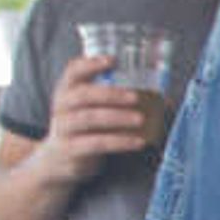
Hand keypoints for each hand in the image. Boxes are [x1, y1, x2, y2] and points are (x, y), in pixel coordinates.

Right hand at [38, 52, 154, 180]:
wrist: (57, 160)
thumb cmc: (83, 127)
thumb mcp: (89, 108)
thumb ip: (112, 97)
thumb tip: (162, 96)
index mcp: (67, 89)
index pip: (73, 70)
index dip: (91, 63)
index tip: (113, 60)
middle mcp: (62, 106)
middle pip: (83, 94)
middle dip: (111, 94)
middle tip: (136, 97)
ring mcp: (64, 128)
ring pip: (89, 118)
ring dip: (117, 117)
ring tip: (141, 119)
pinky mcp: (71, 149)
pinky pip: (96, 143)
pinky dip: (119, 142)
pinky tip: (138, 141)